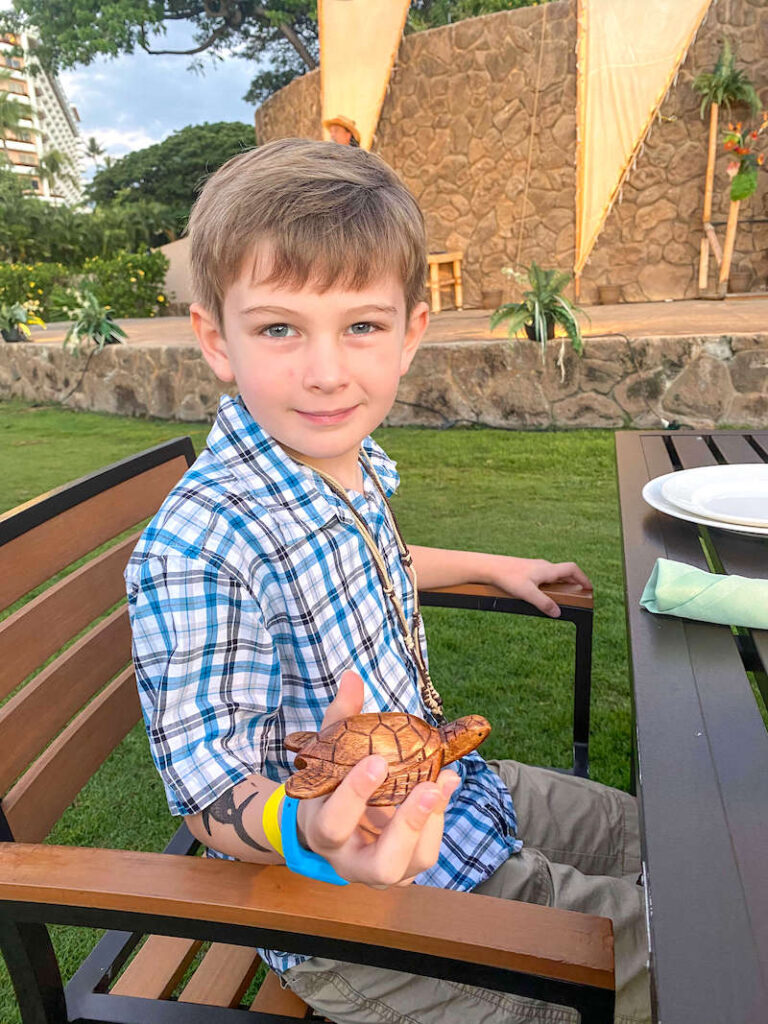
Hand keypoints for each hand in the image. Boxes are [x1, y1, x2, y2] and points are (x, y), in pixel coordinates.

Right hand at [295, 671, 459, 886]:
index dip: (354, 796)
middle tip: (427, 786)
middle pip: (381, 865)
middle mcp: (348, 861)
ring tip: (443, 781)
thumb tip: (352, 677)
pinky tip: (445, 784)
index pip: (334, 823)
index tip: (376, 761)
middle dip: (408, 826)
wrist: (329, 824)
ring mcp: (377, 872)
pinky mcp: (401, 870)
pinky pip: (424, 855)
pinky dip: (438, 820)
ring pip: (410, 866)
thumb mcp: (328, 752)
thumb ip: (341, 718)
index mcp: (322, 831)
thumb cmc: (329, 783)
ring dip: (432, 823)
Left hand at [487, 555, 591, 617]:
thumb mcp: (527, 593)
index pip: (572, 569)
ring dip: (562, 583)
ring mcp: (535, 567)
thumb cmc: (507, 577)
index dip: (583, 578)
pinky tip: (542, 593)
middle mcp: (543, 566)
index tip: (589, 588)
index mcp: (548, 569)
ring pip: (554, 574)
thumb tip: (558, 612)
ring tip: (562, 597)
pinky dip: (550, 584)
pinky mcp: (526, 570)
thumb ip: (543, 603)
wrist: (489, 567)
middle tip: (578, 595)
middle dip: (574, 583)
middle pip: (565, 572)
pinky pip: (544, 576)